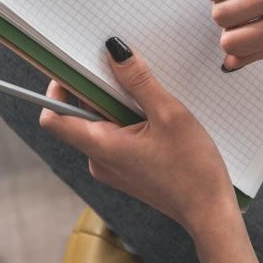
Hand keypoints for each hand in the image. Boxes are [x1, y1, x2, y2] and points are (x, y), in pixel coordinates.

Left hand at [38, 38, 236, 233]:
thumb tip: (114, 50)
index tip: (76, 68)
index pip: (53, 117)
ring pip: (101, 124)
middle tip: (127, 73)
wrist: (209, 211)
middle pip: (80, 115)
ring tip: (151, 99)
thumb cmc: (193, 168)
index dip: (57, 89)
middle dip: (99, 90)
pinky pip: (116, 136)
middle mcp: (98, 159)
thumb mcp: (170, 115)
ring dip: (119, 104)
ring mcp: (111, 167)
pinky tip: (156, 118)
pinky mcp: (125, 169)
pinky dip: (129, 120)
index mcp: (101, 146)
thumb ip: (139, 81)